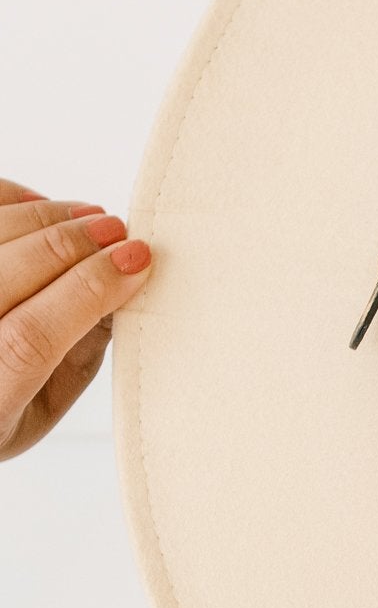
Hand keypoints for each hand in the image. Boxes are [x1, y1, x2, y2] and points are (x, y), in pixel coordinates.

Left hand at [0, 177, 152, 460]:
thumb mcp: (41, 407)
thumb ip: (83, 354)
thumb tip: (125, 287)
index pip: (30, 337)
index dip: (88, 291)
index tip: (135, 263)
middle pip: (12, 272)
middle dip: (77, 243)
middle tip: (119, 233)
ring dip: (49, 217)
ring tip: (88, 221)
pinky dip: (13, 200)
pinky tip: (40, 212)